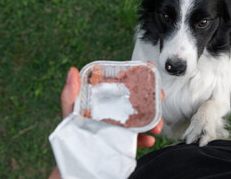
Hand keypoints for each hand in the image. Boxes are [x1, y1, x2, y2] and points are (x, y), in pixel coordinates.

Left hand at [49, 67, 163, 177]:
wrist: (75, 157)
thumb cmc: (71, 131)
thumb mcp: (70, 110)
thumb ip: (70, 93)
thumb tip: (72, 72)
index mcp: (105, 100)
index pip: (124, 86)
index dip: (139, 80)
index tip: (149, 77)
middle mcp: (116, 111)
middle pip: (139, 101)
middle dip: (153, 99)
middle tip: (159, 98)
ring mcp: (122, 127)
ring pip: (143, 119)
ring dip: (154, 121)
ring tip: (156, 126)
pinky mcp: (124, 141)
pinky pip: (138, 139)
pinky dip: (146, 139)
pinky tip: (149, 140)